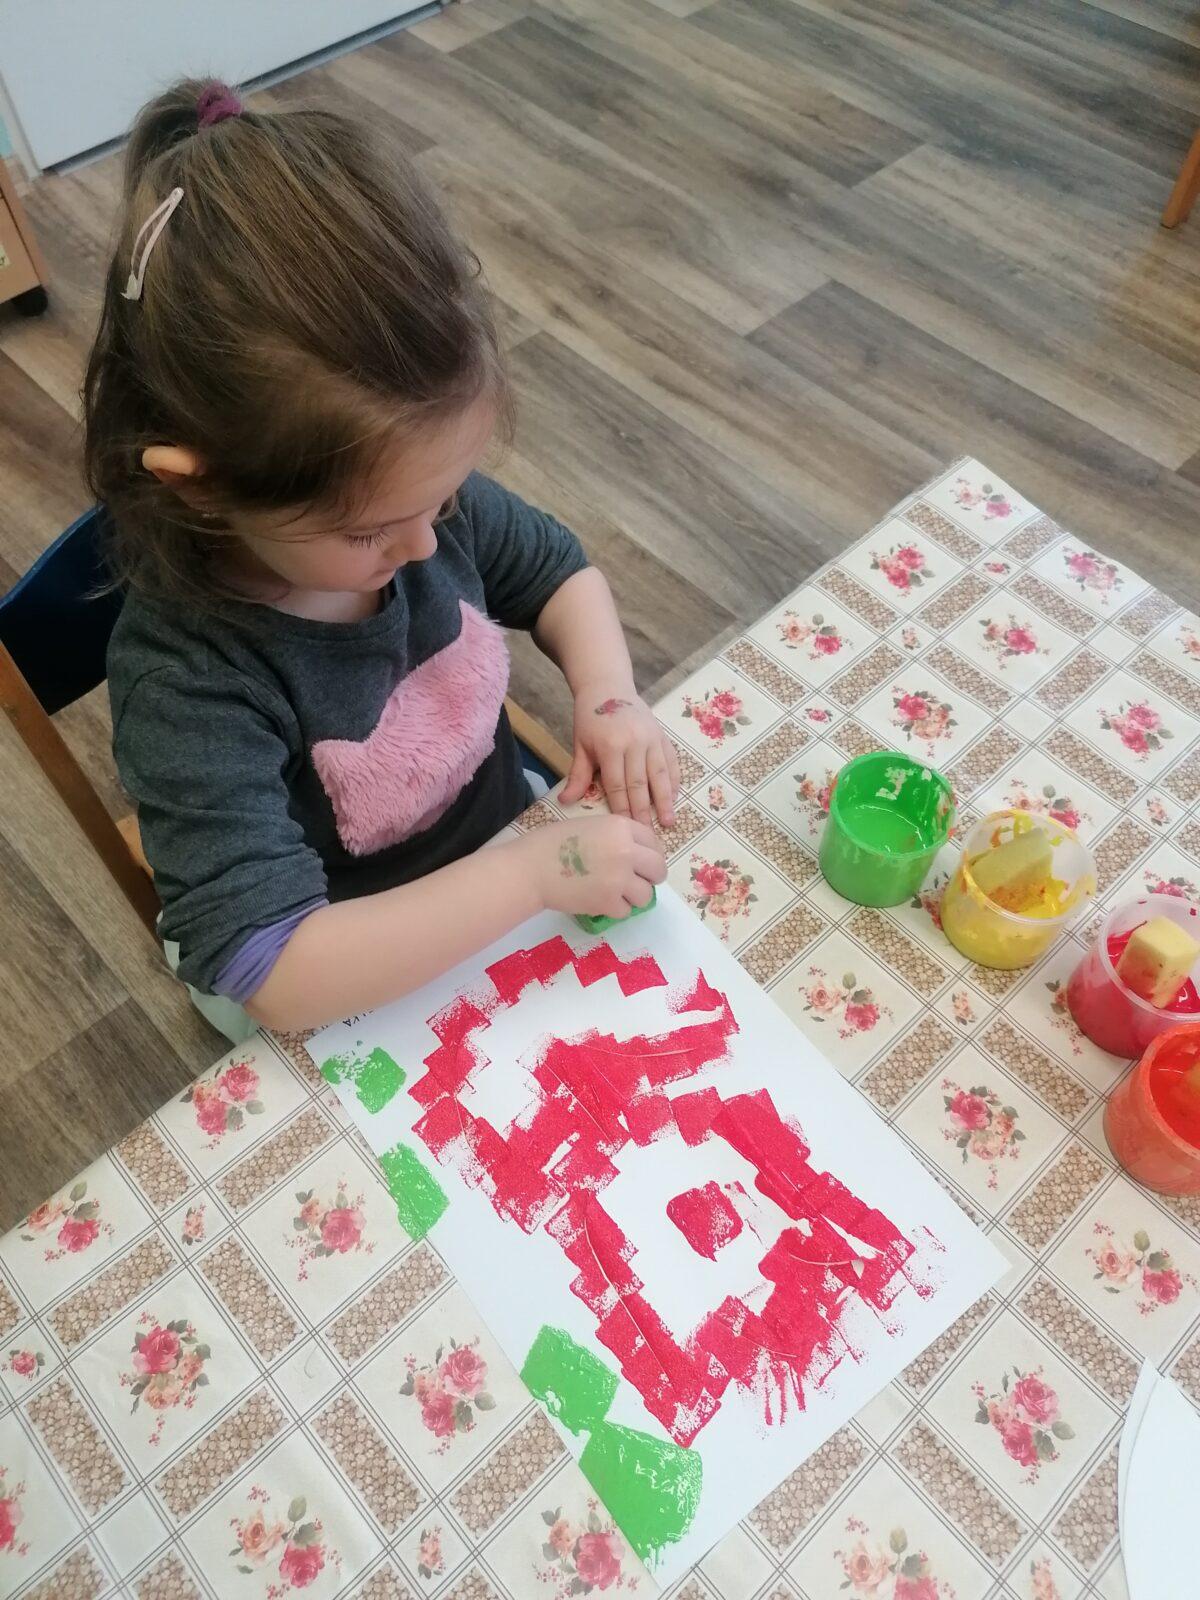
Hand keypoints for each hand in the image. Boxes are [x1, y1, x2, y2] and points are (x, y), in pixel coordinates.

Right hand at [522, 817, 665, 919]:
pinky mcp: (609, 903)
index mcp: (620, 827)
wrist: (529, 869)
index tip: (642, 861)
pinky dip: (615, 909)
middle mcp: (626, 851)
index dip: (649, 853)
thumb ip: (614, 836)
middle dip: (651, 877)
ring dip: (634, 896)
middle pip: (658, 869)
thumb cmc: (550, 843)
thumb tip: (635, 854)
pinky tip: (599, 900)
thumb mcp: (588, 826)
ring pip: (646, 894)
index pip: (653, 841)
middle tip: (638, 881)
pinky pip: (626, 911)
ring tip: (616, 893)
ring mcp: (620, 879)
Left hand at [560, 684, 680, 826]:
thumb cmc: (590, 718)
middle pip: (641, 783)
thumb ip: (578, 775)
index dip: (622, 808)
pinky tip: (676, 796)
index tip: (626, 828)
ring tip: (670, 821)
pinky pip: (671, 761)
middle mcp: (635, 742)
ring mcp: (652, 738)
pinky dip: (675, 780)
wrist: (608, 686)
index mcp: (611, 746)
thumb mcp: (580, 745)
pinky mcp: (662, 735)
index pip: (618, 785)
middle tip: (648, 834)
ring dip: (666, 800)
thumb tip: (565, 802)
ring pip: (661, 774)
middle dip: (644, 811)